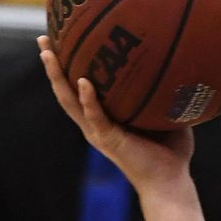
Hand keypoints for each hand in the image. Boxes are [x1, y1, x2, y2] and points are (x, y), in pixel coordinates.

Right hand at [37, 35, 193, 193]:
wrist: (171, 182)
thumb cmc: (172, 152)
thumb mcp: (167, 113)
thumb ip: (165, 90)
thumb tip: (178, 60)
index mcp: (105, 117)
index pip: (80, 87)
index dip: (69, 65)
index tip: (61, 39)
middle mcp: (95, 124)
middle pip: (65, 90)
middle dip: (52, 65)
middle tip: (42, 39)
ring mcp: (98, 133)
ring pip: (70, 101)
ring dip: (57, 77)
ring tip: (48, 54)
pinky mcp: (108, 141)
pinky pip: (95, 117)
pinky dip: (88, 100)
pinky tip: (84, 82)